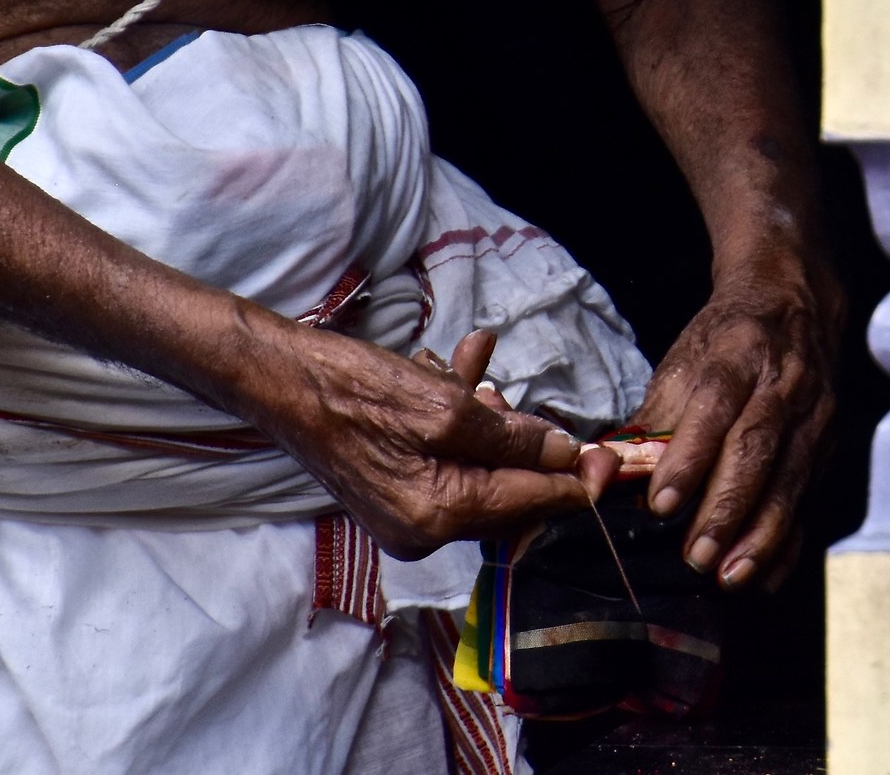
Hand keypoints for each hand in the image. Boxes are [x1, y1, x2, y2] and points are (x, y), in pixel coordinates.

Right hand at [250, 326, 613, 557]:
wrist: (279, 378)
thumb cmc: (355, 390)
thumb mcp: (444, 407)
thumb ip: (511, 437)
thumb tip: (564, 455)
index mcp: (439, 518)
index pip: (530, 507)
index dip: (576, 481)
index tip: (611, 457)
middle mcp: (424, 529)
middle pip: (507, 491)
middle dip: (522, 440)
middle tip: (510, 392)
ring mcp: (406, 510)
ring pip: (478, 465)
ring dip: (487, 415)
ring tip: (474, 368)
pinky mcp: (393, 484)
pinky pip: (445, 453)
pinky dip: (458, 413)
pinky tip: (460, 361)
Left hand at [634, 255, 839, 588]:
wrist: (795, 302)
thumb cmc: (727, 339)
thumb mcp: (683, 360)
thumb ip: (648, 418)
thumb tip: (601, 472)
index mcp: (739, 351)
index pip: (715, 403)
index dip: (689, 455)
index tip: (661, 503)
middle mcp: (784, 383)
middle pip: (757, 448)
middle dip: (726, 507)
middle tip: (696, 555)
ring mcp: (814, 416)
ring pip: (790, 479)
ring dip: (760, 534)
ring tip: (729, 576)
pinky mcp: (829, 444)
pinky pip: (809, 499)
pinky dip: (789, 541)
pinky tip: (765, 577)